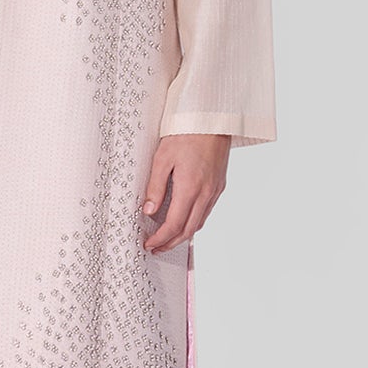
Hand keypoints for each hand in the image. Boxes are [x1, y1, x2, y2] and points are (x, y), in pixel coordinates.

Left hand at [141, 134, 229, 253]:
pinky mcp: (219, 185)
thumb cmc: (186, 133)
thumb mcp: (163, 158)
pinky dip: (194, 221)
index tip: (149, 244)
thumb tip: (149, 210)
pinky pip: (206, 211)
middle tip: (156, 248)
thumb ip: (156, 186)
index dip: (161, 238)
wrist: (212, 118)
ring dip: (183, 234)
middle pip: (189, 230)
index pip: (174, 224)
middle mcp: (206, 193)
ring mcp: (215, 190)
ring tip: (167, 238)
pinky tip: (184, 219)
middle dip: (171, 243)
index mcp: (191, 187)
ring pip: (199, 222)